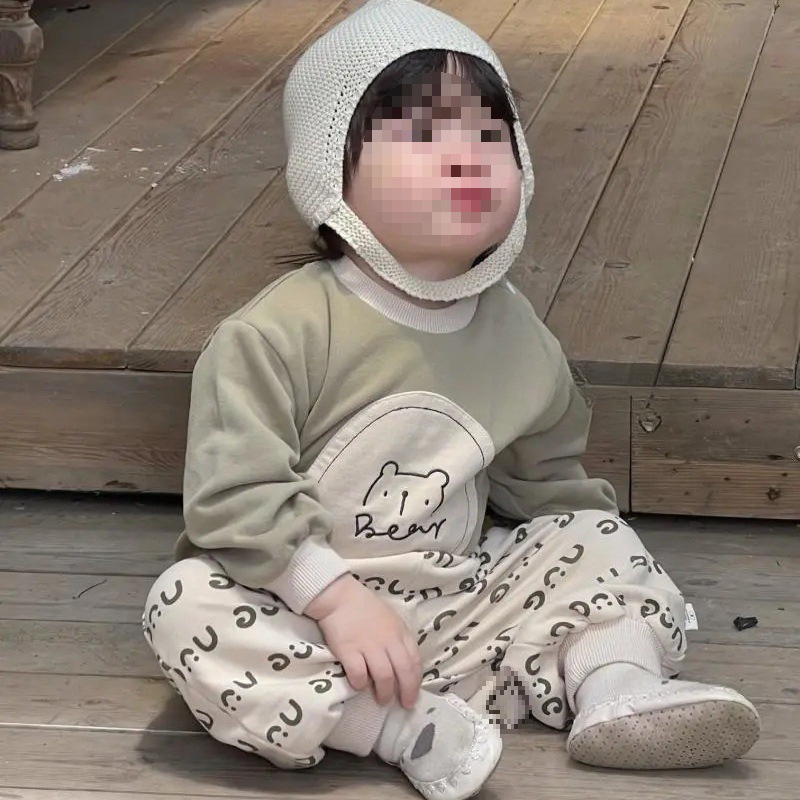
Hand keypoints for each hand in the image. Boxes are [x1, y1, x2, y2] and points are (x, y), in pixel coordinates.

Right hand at [306, 574, 421, 708]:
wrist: (339, 597)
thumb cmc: (365, 607)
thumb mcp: (390, 618)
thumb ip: (398, 638)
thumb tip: (404, 663)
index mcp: (399, 632)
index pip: (415, 660)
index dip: (416, 681)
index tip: (414, 694)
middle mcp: (388, 640)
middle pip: (403, 672)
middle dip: (406, 692)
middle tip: (404, 704)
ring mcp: (368, 646)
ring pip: (384, 677)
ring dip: (385, 693)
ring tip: (382, 700)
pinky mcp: (349, 651)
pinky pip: (359, 675)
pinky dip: (361, 684)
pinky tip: (359, 686)